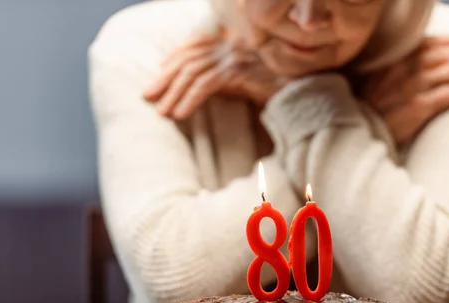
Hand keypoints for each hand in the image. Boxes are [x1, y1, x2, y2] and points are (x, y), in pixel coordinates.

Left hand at [143, 33, 285, 119]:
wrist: (301, 89)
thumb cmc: (278, 87)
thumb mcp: (248, 78)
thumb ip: (226, 77)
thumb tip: (200, 90)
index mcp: (230, 42)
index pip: (194, 45)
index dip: (173, 58)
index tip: (159, 74)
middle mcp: (230, 45)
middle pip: (188, 59)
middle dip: (164, 79)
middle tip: (147, 96)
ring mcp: (234, 56)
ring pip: (193, 73)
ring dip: (174, 94)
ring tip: (162, 113)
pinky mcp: (239, 71)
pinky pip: (207, 85)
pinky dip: (190, 100)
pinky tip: (181, 115)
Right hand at [362, 35, 448, 145]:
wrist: (352, 135)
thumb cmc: (362, 114)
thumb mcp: (371, 85)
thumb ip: (390, 74)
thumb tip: (412, 71)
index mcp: (392, 62)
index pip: (428, 44)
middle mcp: (403, 70)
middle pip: (444, 55)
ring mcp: (410, 88)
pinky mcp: (417, 107)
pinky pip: (448, 94)